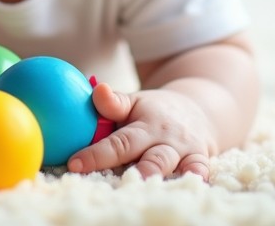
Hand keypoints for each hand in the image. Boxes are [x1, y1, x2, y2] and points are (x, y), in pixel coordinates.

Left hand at [67, 81, 215, 180]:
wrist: (197, 109)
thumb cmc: (154, 111)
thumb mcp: (134, 101)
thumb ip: (114, 103)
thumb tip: (97, 90)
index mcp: (143, 121)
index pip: (117, 140)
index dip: (96, 153)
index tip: (75, 163)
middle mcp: (162, 135)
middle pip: (142, 153)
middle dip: (127, 168)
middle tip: (110, 180)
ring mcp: (182, 147)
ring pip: (167, 163)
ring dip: (153, 174)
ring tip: (140, 183)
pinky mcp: (199, 157)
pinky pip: (199, 168)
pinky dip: (196, 176)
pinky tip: (189, 184)